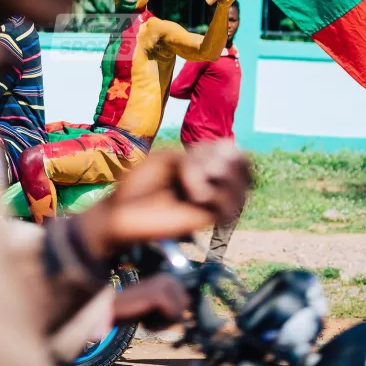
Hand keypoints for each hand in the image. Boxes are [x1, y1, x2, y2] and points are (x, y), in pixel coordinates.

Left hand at [75, 140, 251, 258]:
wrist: (123, 210)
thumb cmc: (141, 183)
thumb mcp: (169, 157)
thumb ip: (198, 155)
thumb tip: (227, 163)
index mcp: (205, 167)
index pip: (234, 149)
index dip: (219, 147)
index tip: (192, 154)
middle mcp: (215, 184)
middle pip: (242, 161)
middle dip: (217, 156)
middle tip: (190, 166)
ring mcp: (215, 202)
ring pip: (239, 180)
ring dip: (209, 171)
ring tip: (189, 183)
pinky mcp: (211, 218)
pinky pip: (228, 200)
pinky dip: (208, 191)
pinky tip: (194, 197)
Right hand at [112, 274, 189, 328]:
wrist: (112, 308)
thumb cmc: (134, 309)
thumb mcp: (157, 305)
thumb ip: (173, 304)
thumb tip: (188, 310)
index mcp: (168, 278)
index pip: (187, 301)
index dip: (174, 314)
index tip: (155, 313)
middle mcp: (168, 278)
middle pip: (185, 306)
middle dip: (170, 318)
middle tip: (151, 317)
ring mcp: (163, 284)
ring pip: (179, 312)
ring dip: (164, 323)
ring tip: (147, 318)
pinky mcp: (158, 294)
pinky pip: (172, 315)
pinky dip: (159, 325)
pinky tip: (146, 322)